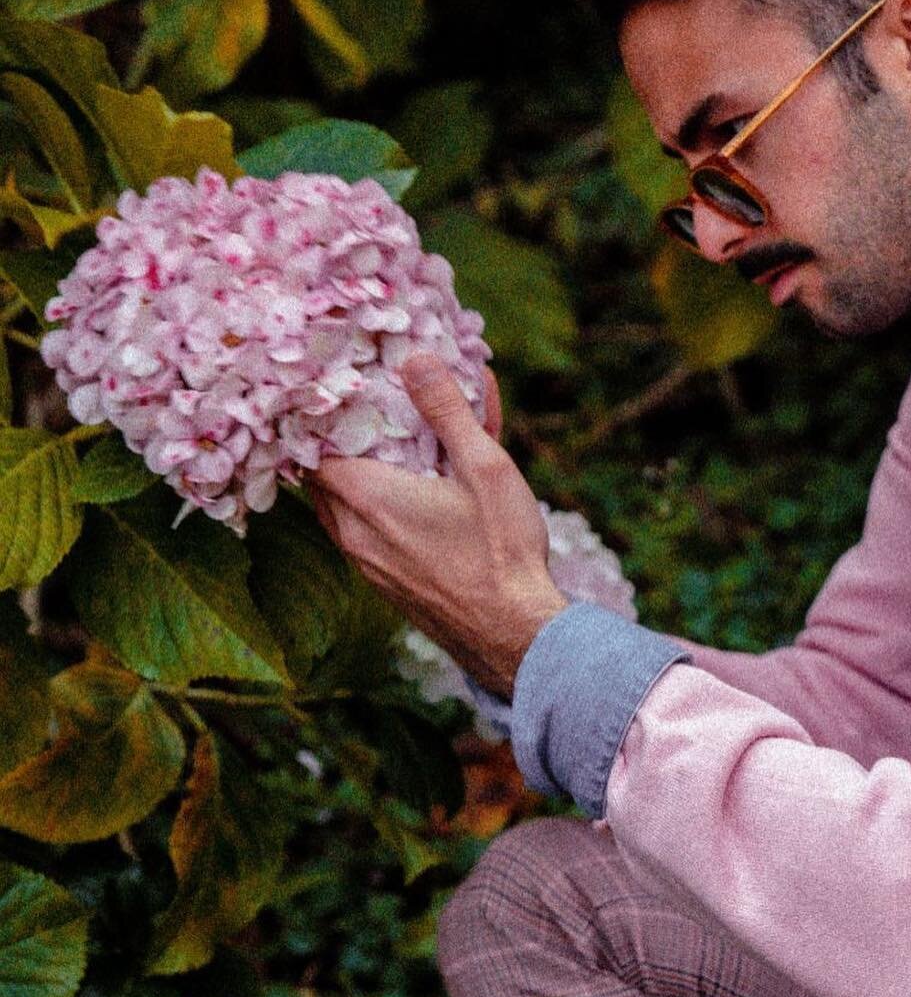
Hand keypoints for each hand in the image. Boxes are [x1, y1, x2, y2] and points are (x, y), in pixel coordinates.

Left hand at [308, 354, 566, 698]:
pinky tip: (421, 497)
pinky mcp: (386, 584)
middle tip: (372, 415)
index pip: (309, 445)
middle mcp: (353, 533)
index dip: (319, 415)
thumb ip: (447, 411)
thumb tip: (416, 359)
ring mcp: (367, 564)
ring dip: (363, 478)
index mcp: (367, 498)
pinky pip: (367, 535)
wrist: (514, 637)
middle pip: (324, 475)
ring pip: (344, 507)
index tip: (338, 391)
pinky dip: (381, 509)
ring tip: (401, 453)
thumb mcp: (484, 467)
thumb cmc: (501, 552)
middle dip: (343, 443)